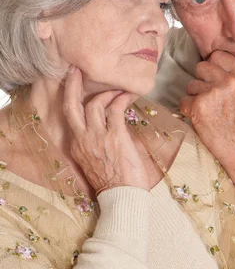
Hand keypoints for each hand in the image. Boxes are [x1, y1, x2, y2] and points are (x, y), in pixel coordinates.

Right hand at [63, 67, 150, 190]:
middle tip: (76, 71)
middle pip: (72, 105)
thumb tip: (108, 126)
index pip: (70, 117)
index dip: (72, 99)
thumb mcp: (95, 161)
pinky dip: (122, 99)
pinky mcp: (116, 136)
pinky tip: (129, 95)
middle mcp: (83, 139)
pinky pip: (116, 109)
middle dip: (72, 85)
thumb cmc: (113, 182)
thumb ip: (96, 143)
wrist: (122, 197)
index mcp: (76, 146)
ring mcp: (98, 137)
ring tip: (117, 90)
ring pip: (95, 103)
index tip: (74, 87)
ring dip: (107, 93)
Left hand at [180, 43, 234, 165]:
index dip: (215, 69)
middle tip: (214, 97)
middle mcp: (229, 82)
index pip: (216, 56)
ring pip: (191, 84)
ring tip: (210, 109)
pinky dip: (188, 110)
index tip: (220, 83)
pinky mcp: (198, 108)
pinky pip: (183, 101)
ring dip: (196, 96)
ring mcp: (212, 94)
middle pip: (201, 67)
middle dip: (204, 80)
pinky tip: (202, 118)